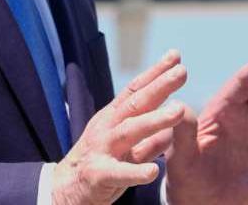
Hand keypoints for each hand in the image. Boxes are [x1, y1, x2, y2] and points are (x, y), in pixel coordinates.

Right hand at [52, 50, 188, 204]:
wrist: (65, 191)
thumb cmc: (100, 165)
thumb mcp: (126, 148)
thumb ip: (150, 139)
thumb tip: (175, 127)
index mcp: (113, 118)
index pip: (135, 90)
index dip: (155, 73)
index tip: (175, 56)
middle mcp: (107, 128)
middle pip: (135, 104)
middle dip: (159, 87)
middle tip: (182, 72)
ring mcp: (101, 150)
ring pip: (129, 132)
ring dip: (154, 121)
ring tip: (179, 111)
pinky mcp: (98, 175)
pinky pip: (118, 173)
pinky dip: (135, 172)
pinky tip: (154, 171)